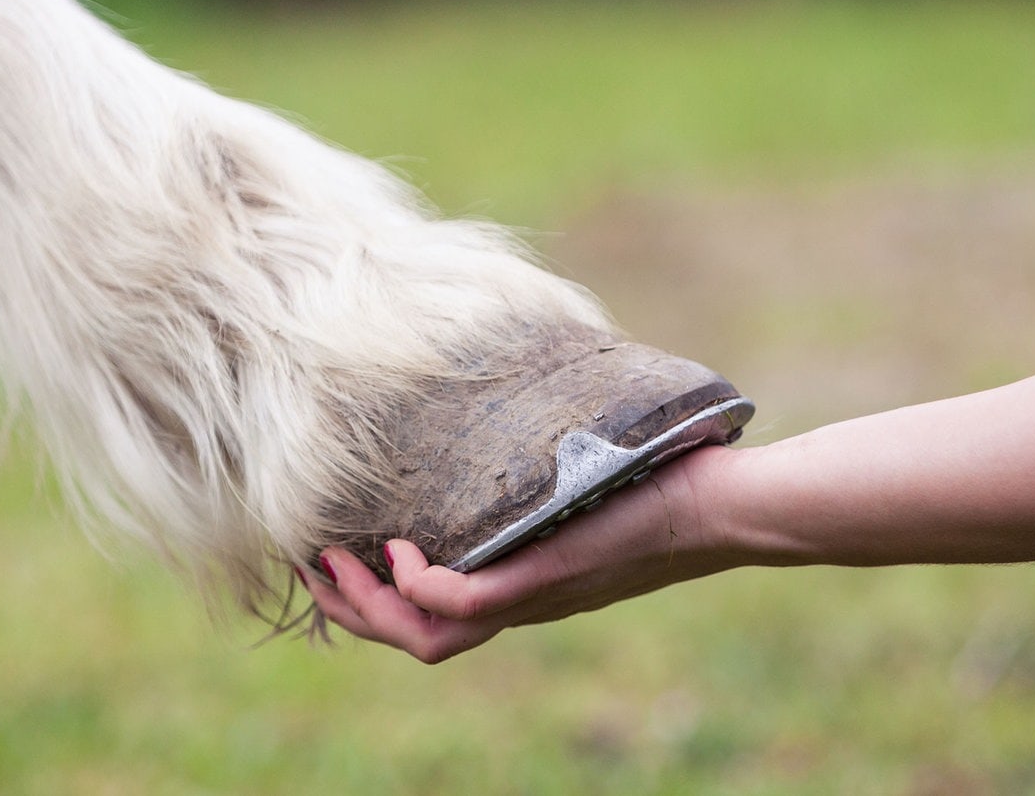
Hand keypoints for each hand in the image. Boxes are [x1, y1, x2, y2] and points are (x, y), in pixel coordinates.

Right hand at [305, 447, 742, 662]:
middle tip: (314, 567)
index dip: (369, 598)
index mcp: (514, 584)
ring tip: (337, 563)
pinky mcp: (542, 577)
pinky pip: (458, 607)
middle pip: (411, 636)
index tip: (331, 556)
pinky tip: (398, 548)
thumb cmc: (655, 482)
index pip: (424, 614)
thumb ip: (530, 461)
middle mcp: (515, 602)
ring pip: (424, 637)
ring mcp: (527, 595)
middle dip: (350, 610)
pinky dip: (415, 587)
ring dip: (368, 608)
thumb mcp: (572, 476)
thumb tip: (497, 396)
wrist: (720, 506)